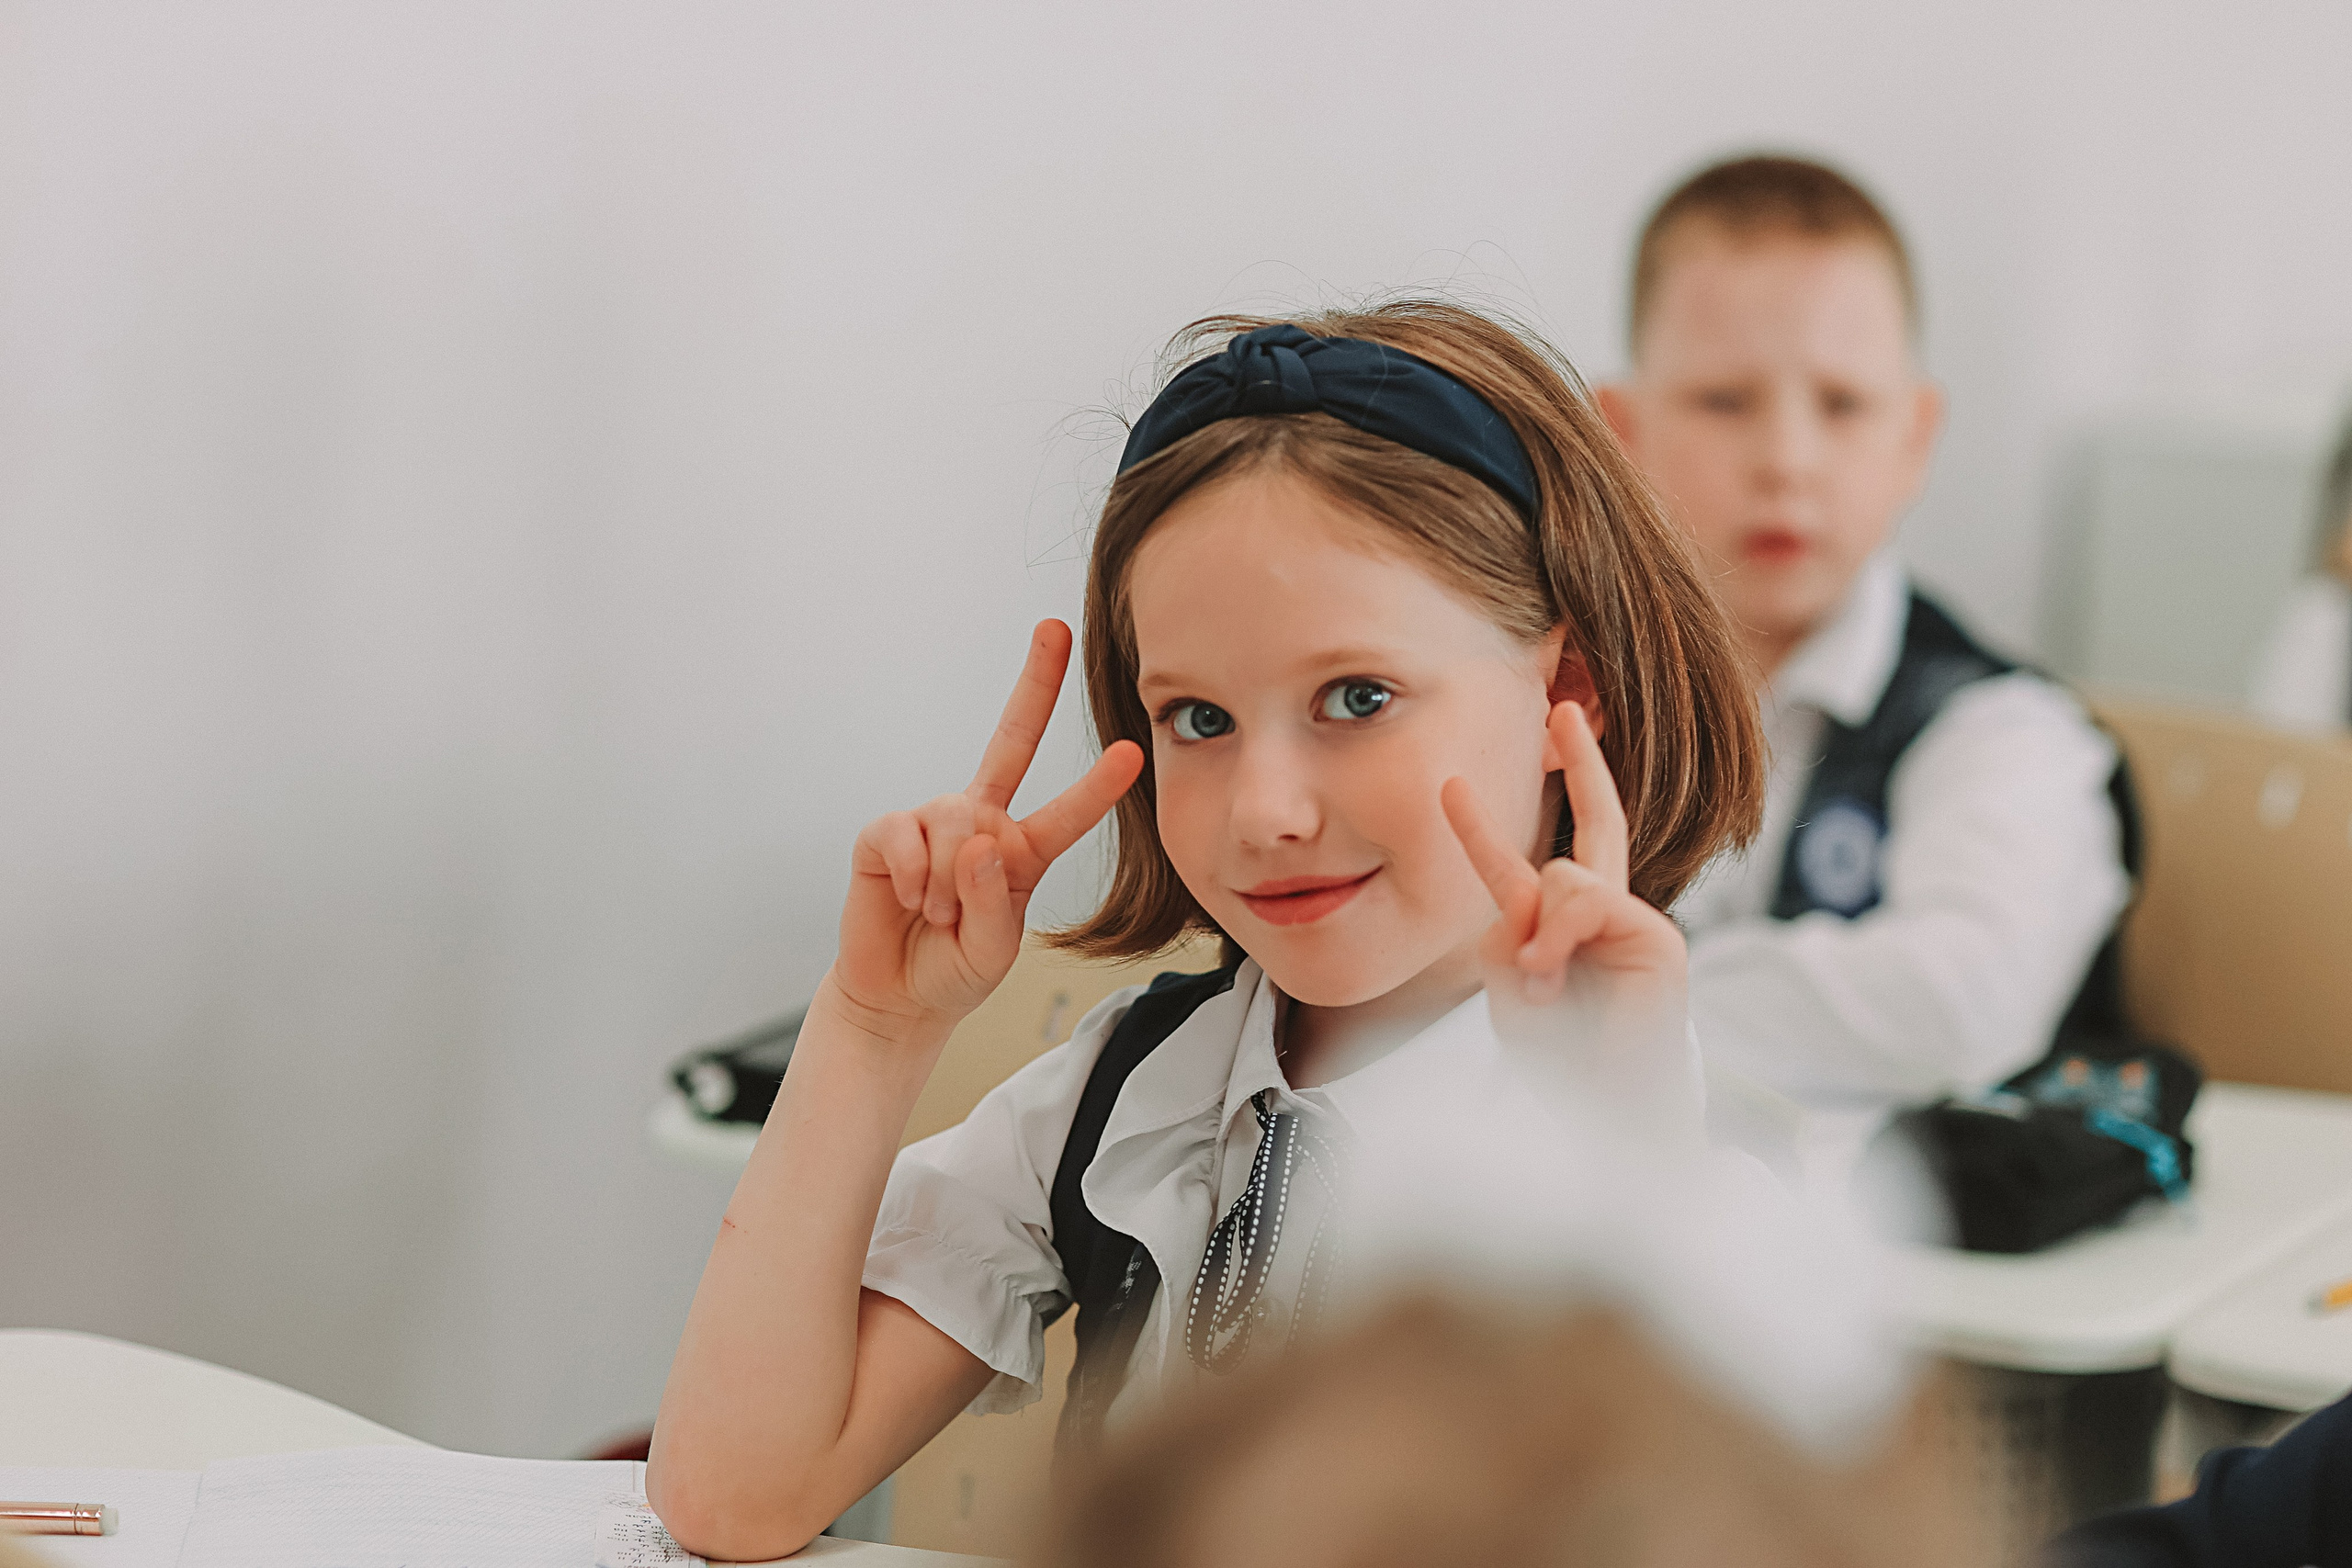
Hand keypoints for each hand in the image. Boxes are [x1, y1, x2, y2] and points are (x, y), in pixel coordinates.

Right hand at [831, 620, 1143, 1038]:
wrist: (896, 992)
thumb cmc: (954, 967)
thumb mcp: (993, 951)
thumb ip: (995, 903)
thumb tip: (978, 844)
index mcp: (1024, 849)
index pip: (1067, 811)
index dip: (1098, 785)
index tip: (1133, 752)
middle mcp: (983, 821)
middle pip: (1011, 740)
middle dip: (1034, 682)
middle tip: (1054, 629)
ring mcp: (934, 821)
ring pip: (958, 825)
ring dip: (948, 886)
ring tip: (937, 915)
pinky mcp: (886, 831)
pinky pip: (905, 836)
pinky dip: (910, 876)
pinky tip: (907, 897)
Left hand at [1442, 702, 1689, 1087]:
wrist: (1604, 1110)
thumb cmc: (1561, 1058)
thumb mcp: (1512, 988)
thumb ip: (1514, 931)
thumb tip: (1540, 891)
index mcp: (1564, 926)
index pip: (1534, 859)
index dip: (1489, 824)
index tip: (1455, 783)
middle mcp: (1604, 914)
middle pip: (1599, 819)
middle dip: (1583, 762)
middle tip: (1564, 706)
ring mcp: (1634, 922)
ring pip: (1566, 875)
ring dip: (1538, 933)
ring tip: (1538, 986)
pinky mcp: (1656, 938)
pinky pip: (1589, 902)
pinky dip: (1558, 938)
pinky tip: (1552, 977)